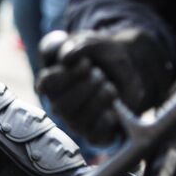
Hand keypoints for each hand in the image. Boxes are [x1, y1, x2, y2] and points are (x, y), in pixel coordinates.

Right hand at [36, 29, 171, 146]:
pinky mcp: (92, 133)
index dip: (67, 75)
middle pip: (61, 105)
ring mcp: (74, 120)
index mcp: (51, 82)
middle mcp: (59, 103)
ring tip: (109, 87)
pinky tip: (114, 107)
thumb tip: (65, 58)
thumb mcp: (94, 43)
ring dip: (98, 100)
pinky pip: (94, 133)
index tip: (86, 63)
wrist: (129, 72)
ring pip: (76, 120)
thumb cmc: (104, 57)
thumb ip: (78, 45)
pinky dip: (108, 117)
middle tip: (100, 75)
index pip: (46, 85)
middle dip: (86, 87)